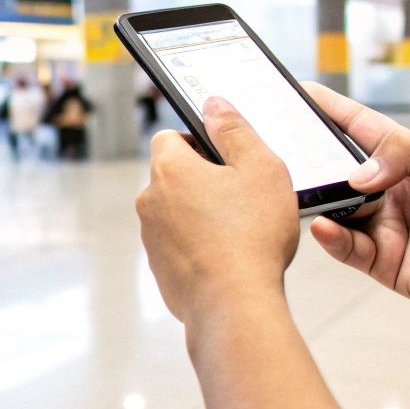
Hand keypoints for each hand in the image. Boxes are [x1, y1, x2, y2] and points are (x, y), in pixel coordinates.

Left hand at [137, 97, 298, 324]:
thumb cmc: (252, 235)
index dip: (199, 142)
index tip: (227, 158)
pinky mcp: (160, 270)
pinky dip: (200, 247)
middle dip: (203, 181)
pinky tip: (229, 258)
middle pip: (174, 177)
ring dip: (201, 215)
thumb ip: (235, 130)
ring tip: (240, 231)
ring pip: (177, 213)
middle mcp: (149, 202)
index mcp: (169, 169)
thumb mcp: (260, 167)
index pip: (171, 137)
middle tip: (243, 196)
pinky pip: (180, 247)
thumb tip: (213, 104)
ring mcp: (151, 239)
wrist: (235, 304)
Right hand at [301, 83, 409, 332]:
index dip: (332, 111)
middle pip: (341, 170)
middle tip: (283, 143)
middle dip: (314, 157)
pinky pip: (349, 248)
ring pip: (338, 209)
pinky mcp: (385, 264)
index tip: (298, 91)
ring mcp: (386, 228)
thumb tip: (358, 173)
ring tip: (301, 186)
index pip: (363, 130)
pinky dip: (332, 237)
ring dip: (320, 198)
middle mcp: (392, 192)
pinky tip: (324, 225)